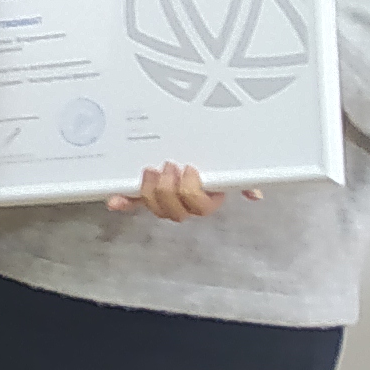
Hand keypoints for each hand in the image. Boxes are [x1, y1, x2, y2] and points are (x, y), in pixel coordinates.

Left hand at [111, 164, 250, 220]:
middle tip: (168, 166)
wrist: (196, 157)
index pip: (200, 207)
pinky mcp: (146, 194)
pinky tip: (114, 200)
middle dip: (169, 189)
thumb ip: (243, 180)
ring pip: (155, 208)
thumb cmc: (215, 166)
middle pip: (174, 211)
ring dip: (150, 191)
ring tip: (151, 171)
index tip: (189, 168)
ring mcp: (163, 201)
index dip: (191, 191)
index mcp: (205, 200)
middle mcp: (184, 205)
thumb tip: (254, 193)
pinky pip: (134, 202)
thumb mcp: (231, 169)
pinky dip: (124, 202)